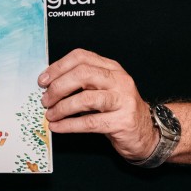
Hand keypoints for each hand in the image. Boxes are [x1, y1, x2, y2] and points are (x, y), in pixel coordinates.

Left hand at [38, 48, 157, 162]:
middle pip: (83, 74)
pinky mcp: (122, 121)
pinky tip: (58, 127)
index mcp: (112, 68)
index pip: (81, 57)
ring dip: (62, 107)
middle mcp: (119, 80)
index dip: (58, 67)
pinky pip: (90, 122)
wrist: (148, 132)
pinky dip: (69, 125)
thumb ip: (82, 82)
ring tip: (50, 115)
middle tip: (45, 100)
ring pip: (86, 99)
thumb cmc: (118, 109)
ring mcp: (123, 100)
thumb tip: (48, 84)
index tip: (43, 81)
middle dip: (58, 87)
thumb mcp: (103, 88)